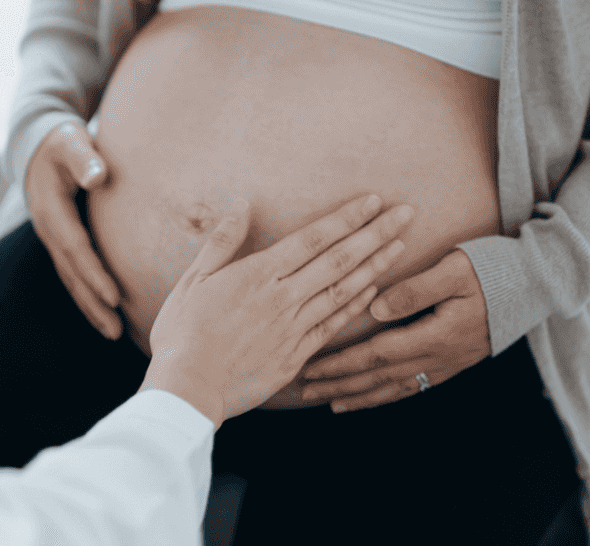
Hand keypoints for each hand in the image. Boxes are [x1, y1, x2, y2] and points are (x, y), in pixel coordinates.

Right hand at [25, 120, 123, 339]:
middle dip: (93, 304)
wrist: (38, 145)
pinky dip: (87, 295)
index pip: (75, 247)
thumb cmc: (62, 143)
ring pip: (71, 279)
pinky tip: (104, 313)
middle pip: (72, 274)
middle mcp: (49, 230)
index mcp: (52, 209)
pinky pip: (73, 273)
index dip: (94, 273)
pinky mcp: (61, 241)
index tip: (114, 296)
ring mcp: (53, 238)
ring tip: (113, 332)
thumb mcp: (71, 142)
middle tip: (116, 330)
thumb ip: (85, 158)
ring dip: (90, 307)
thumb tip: (98, 176)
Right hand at [139, 194, 415, 429]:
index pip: (312, 238)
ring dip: (376, 265)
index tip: (372, 200)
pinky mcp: (296, 355)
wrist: (188, 388)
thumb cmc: (183, 333)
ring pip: (343, 290)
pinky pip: (333, 325)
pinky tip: (374, 289)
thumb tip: (242, 205)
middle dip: (375, 234)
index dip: (346, 218)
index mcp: (258, 274)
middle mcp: (283, 297)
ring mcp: (293, 327)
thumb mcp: (193, 279)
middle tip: (406, 214)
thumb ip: (222, 241)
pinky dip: (355, 304)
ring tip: (401, 246)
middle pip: (338, 259)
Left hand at [299, 247, 490, 412]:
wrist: (536, 285)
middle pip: (380, 378)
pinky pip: (413, 387)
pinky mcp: (453, 363)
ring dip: (359, 397)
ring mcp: (447, 364)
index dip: (341, 364)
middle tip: (305, 391)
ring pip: (395, 388)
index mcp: (435, 335)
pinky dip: (387, 395)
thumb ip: (415, 290)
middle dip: (339, 386)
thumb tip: (374, 308)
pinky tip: (372, 398)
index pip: (377, 355)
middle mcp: (439, 357)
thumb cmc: (493, 269)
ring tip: (330, 403)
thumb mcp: (455, 269)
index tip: (311, 368)